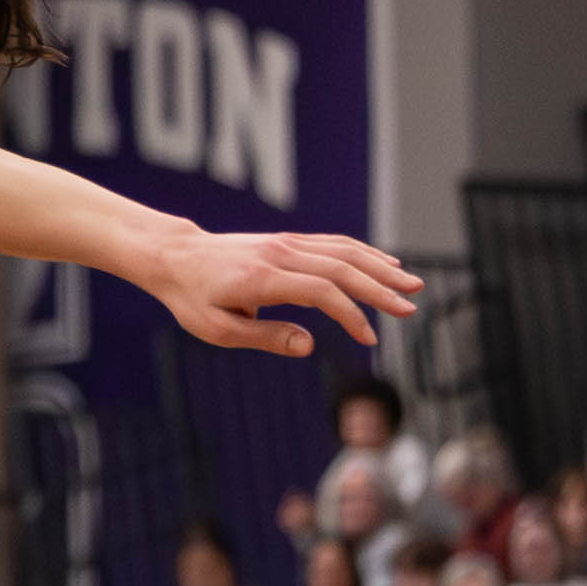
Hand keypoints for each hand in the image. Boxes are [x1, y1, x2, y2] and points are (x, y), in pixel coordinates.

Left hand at [147, 222, 415, 356]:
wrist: (175, 257)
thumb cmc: (192, 298)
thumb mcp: (217, 329)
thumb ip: (264, 337)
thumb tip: (308, 345)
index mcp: (262, 279)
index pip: (322, 292)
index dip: (350, 315)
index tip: (370, 338)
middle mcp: (279, 254)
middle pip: (342, 268)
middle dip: (380, 289)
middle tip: (410, 310)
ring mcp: (286, 243)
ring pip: (344, 251)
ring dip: (381, 268)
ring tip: (411, 285)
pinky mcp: (288, 240)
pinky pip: (334, 243)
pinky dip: (364, 253)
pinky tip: (386, 265)